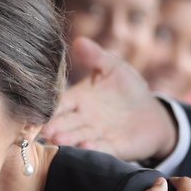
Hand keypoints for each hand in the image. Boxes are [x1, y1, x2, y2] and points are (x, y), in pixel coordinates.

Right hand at [41, 37, 177, 161]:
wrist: (152, 115)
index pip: (61, 104)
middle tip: (46, 130)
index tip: (38, 111)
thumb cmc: (129, 89)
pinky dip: (94, 149)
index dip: (50, 108)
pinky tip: (87, 146)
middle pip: (66, 123)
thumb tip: (79, 41)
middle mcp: (84, 119)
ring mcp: (97, 135)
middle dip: (56, 127)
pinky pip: (102, 148)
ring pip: (80, 137)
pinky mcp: (113, 147)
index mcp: (80, 99)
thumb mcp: (114, 68)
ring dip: (70, 139)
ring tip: (60, 139)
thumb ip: (96, 57)